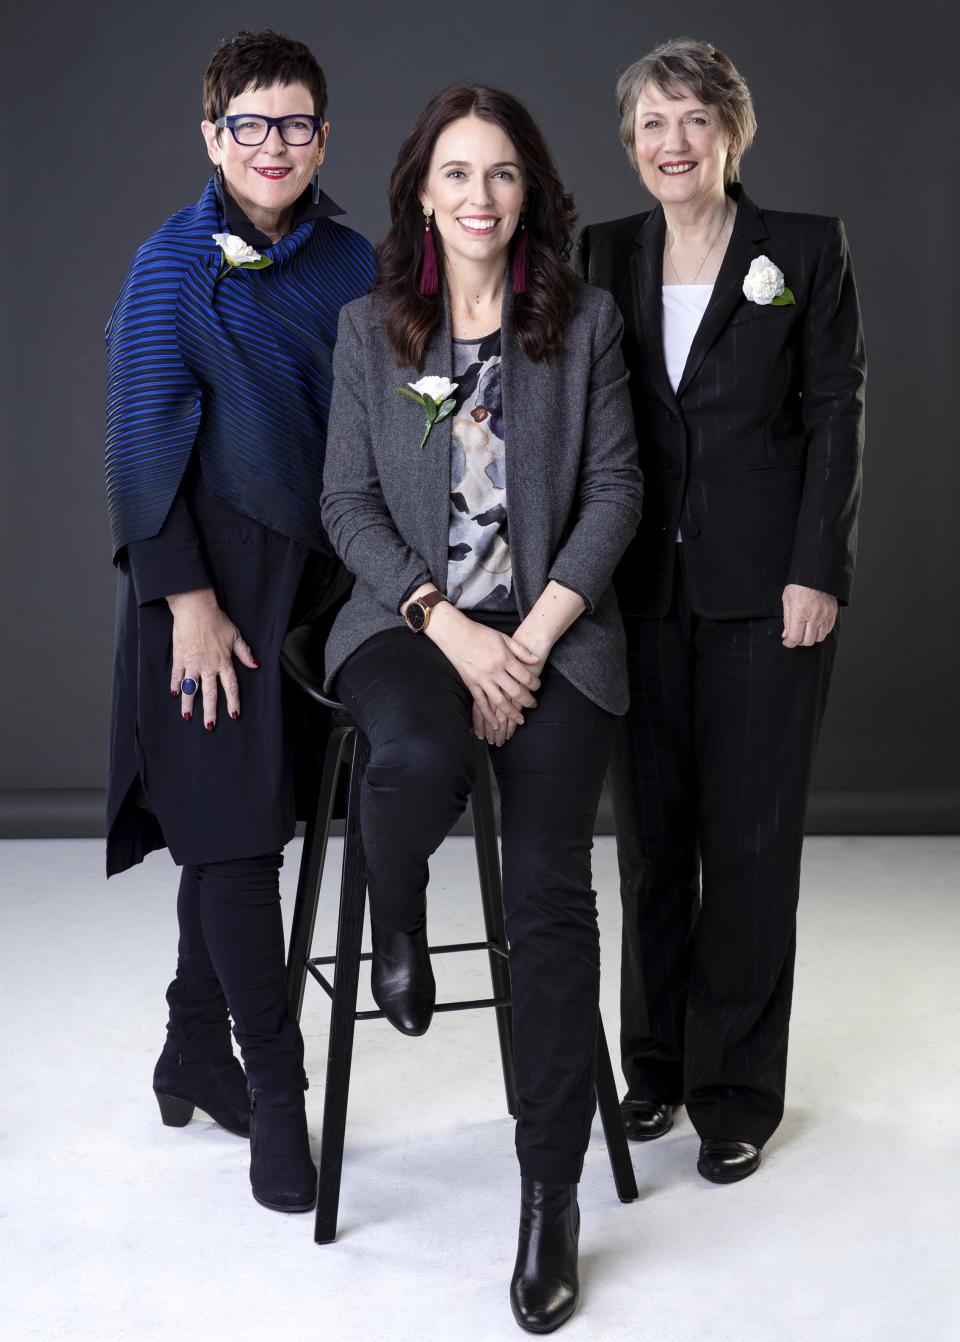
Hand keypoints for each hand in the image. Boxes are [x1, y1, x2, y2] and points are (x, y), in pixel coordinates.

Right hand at [166, 587, 259, 727]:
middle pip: (210, 693)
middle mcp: (208, 666)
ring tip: (187, 717)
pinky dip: (175, 685)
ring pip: (191, 688)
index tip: (233, 715)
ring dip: (189, 704)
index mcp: (224, 662)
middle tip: (209, 726)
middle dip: (210, 711)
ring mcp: (192, 663)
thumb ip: (245, 653)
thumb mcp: (235, 636)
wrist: (196, 609)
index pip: (230, 687)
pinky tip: (174, 694)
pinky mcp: (180, 657)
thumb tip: (256, 664)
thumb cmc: (216, 620)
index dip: (233, 702)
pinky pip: (177, 675)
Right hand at [427, 606, 540, 735]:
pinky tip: (496, 724)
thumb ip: (521, 650)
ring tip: (520, 720)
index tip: (538, 687)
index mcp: (504, 658)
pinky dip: (488, 716)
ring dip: (511, 713)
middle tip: (533, 705)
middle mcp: (494, 671)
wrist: (455, 634)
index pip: (525, 676)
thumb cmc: (480, 633)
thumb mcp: (503, 638)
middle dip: (527, 701)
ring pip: (500, 701)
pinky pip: (481, 703)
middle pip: (515, 691)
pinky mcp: (471, 684)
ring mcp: (482, 679)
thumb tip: (537, 660)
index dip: (534, 684)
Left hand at [781, 584, 837, 647]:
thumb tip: (786, 635)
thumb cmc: (800, 584)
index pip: (795, 638)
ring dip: (810, 637)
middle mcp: (814, 617)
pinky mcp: (832, 613)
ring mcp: (825, 616)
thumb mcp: (787, 599)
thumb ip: (787, 619)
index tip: (787, 642)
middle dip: (799, 641)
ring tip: (805, 631)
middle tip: (795, 636)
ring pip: (819, 638)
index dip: (789, 643)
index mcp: (800, 613)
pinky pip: (828, 630)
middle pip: (808, 641)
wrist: (816, 573)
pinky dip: (820, 632)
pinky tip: (814, 626)